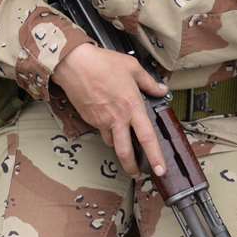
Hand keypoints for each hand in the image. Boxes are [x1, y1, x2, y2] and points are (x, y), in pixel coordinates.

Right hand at [51, 43, 168, 177]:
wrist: (74, 64)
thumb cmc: (102, 63)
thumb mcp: (132, 67)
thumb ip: (148, 82)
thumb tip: (161, 89)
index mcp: (132, 106)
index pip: (147, 137)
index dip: (155, 156)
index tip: (160, 169)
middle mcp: (118, 118)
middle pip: (125, 152)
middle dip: (132, 167)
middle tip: (137, 173)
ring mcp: (102, 121)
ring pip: (112, 142)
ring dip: (118, 145)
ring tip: (123, 143)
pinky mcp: (90, 119)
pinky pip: (101, 130)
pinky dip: (106, 130)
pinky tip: (108, 121)